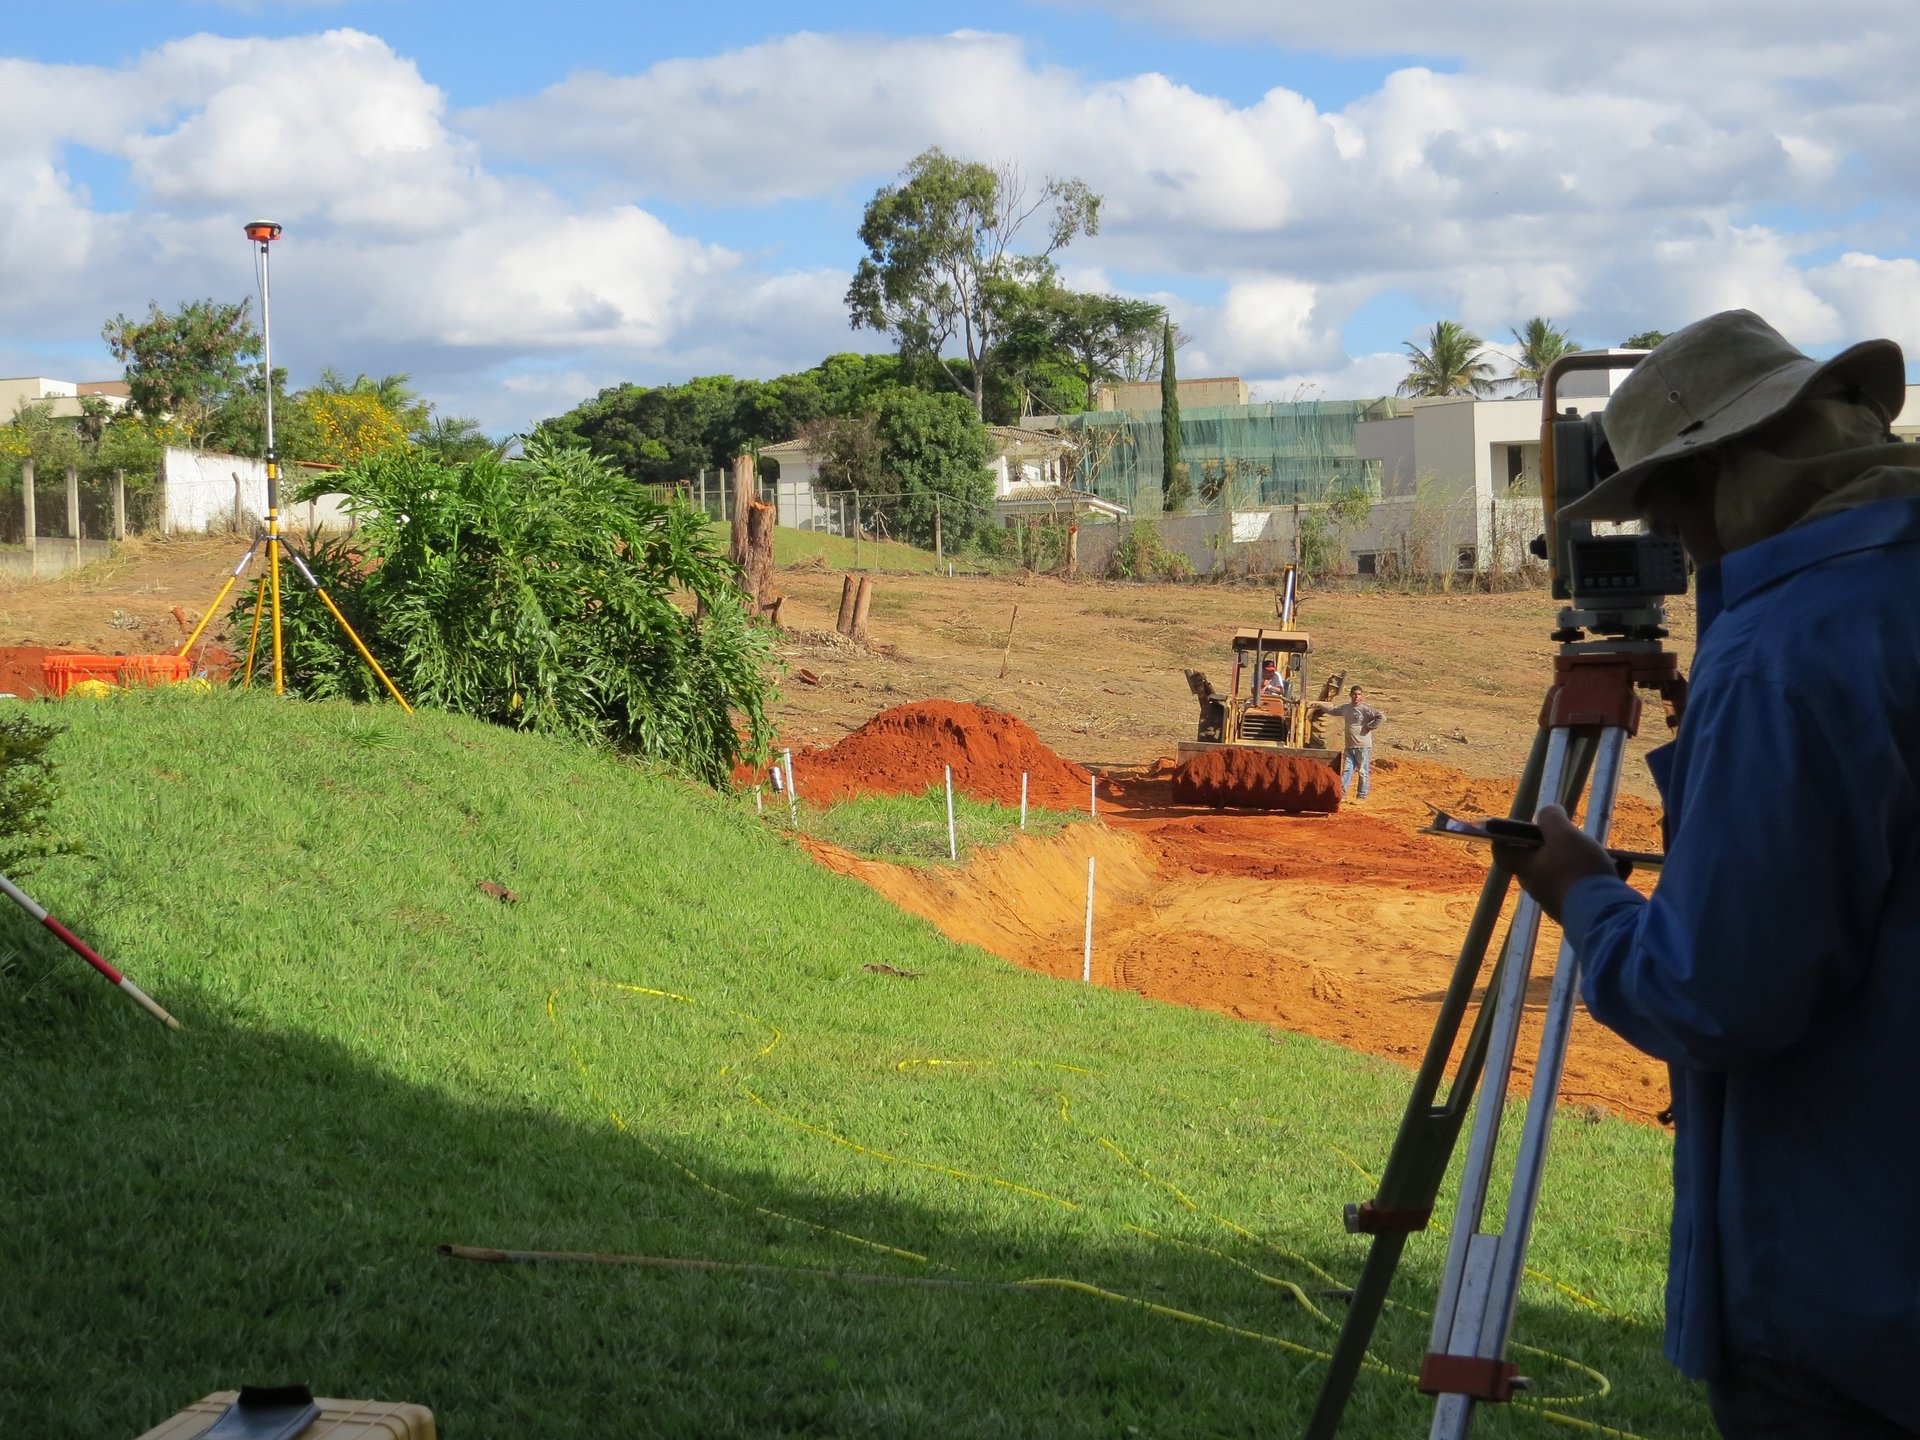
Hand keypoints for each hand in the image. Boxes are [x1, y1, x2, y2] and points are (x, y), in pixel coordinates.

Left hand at [1493, 805, 1619, 920]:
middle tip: (1570, 836)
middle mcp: (1538, 888)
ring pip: (1566, 874)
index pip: (1502, 853)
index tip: (1518, 826)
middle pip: (1537, 862)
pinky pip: (1587, 889)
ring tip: (1602, 852)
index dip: (1505, 837)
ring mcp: (1559, 902)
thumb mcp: (1564, 835)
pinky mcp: (1580, 912)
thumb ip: (1551, 819)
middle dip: (1553, 848)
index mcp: (1527, 869)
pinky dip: (1601, 877)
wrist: (1605, 914)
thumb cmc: (1578, 870)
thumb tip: (1547, 812)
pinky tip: (1623, 867)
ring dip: (1582, 861)